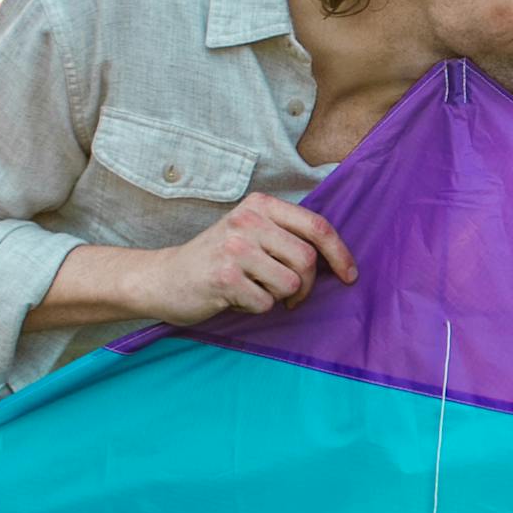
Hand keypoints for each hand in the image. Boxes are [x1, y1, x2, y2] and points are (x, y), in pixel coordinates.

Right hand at [132, 193, 355, 324]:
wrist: (163, 278)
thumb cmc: (216, 260)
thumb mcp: (250, 232)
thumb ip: (286, 236)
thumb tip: (337, 260)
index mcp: (261, 205)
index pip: (317, 227)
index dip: (340, 254)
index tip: (349, 276)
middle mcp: (248, 220)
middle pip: (307, 260)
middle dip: (306, 286)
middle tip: (289, 295)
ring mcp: (235, 247)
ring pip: (291, 284)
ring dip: (279, 297)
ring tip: (255, 290)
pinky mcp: (225, 276)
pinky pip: (266, 303)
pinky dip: (256, 308)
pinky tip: (235, 298)